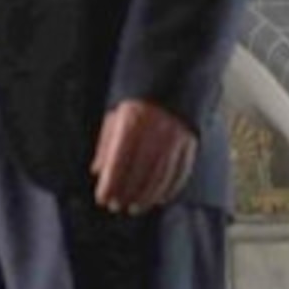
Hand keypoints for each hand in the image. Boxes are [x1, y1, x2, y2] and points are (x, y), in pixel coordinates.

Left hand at [92, 100, 196, 214]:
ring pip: (161, 176)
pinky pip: (180, 172)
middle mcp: (156, 130)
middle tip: (117, 206)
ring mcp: (176, 137)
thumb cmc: (139, 101)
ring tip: (135, 207)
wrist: (174, 80)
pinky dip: (170, 189)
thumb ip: (106, 144)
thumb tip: (97, 171)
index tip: (102, 198)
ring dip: (147, 196)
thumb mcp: (117, 115)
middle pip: (140, 171)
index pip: (119, 161)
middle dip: (127, 192)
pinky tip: (159, 199)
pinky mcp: (191, 141)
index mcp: (133, 121)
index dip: (110, 183)